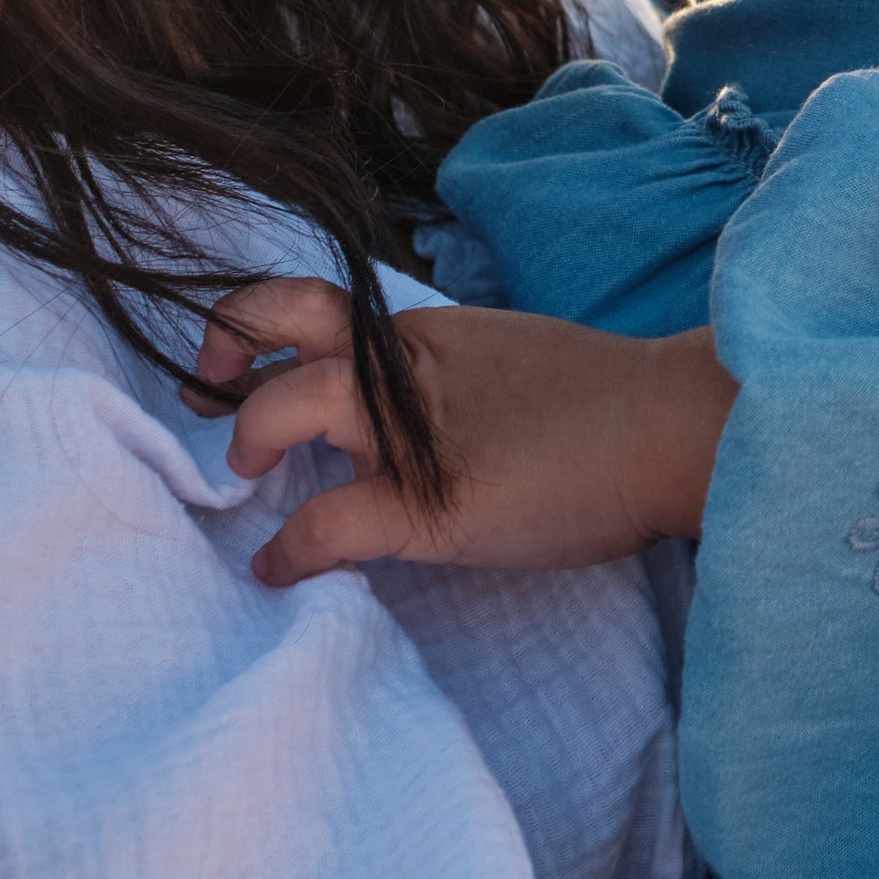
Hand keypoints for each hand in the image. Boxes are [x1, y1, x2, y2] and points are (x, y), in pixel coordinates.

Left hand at [190, 282, 737, 588]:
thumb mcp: (506, 361)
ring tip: (246, 479)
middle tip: (208, 400)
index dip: (253, 325)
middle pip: (283, 320)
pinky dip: (290, 551)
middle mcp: (408, 366)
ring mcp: (417, 430)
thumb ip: (441, 378)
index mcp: (424, 334)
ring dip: (250, 440)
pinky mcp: (433, 503)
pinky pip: (331, 524)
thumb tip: (394, 414)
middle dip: (222, 350)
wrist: (670, 426)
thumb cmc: (602, 404)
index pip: (317, 307)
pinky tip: (278, 571)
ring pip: (293, 406)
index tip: (230, 364)